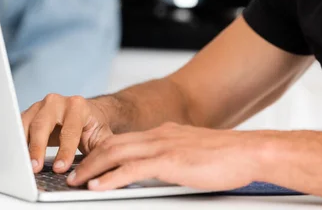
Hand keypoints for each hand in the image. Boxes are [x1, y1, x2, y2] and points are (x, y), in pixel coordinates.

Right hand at [21, 94, 113, 173]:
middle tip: (35, 167)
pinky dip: (16, 142)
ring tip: (22, 164)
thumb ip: (101, 150)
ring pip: (26, 124)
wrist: (86, 113)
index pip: (70, 130)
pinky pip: (18, 126)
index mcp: (78, 106)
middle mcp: (57, 102)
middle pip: (43, 124)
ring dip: (22, 145)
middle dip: (38, 147)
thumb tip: (99, 168)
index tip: (60, 168)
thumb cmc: (93, 126)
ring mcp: (40, 106)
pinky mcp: (29, 113)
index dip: (65, 150)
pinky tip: (16, 156)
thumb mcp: (102, 137)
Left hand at [67, 122, 261, 191]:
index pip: (124, 140)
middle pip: (113, 144)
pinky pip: (131, 170)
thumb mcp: (194, 152)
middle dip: (89, 159)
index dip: (101, 151)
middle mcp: (159, 135)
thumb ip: (175, 156)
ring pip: (116, 153)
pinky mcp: (169, 161)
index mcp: (165, 133)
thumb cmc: (228, 156)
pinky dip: (110, 178)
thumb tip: (163, 167)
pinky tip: (97, 187)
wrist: (248, 151)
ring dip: (92, 168)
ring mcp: (163, 146)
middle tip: (72, 173)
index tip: (88, 163)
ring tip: (75, 181)